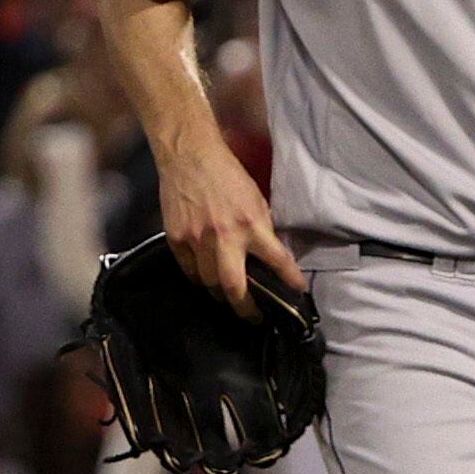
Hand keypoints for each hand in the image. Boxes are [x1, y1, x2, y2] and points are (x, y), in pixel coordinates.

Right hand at [158, 135, 299, 316]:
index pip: (277, 260)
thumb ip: (260, 228)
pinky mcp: (176, 238)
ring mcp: (197, 239)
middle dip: (246, 308)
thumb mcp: (255, 199)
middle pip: (234, 287)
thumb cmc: (225, 174)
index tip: (297, 291)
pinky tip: (205, 277)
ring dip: (220, 294)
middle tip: (253, 316)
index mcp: (251, 224)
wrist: (189, 156)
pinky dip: (199, 278)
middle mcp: (224, 236)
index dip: (290, 279)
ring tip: (228, 297)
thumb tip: (266, 254)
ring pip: (209, 283)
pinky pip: (189, 270)